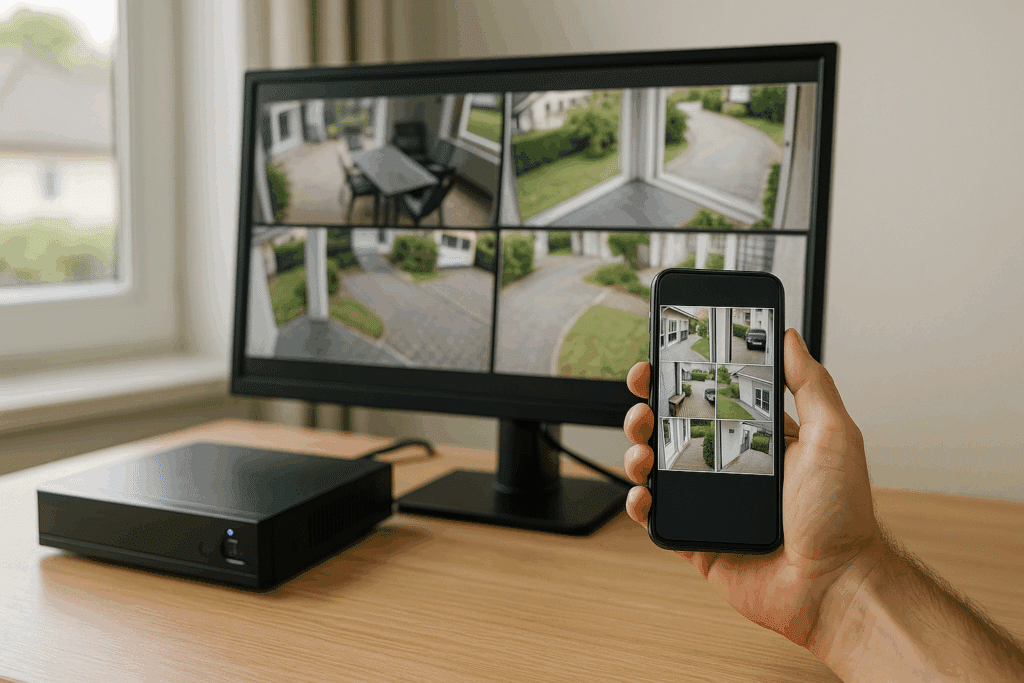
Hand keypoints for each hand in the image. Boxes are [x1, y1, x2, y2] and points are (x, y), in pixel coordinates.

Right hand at [622, 328, 883, 647]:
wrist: (836, 586)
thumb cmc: (843, 516)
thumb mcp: (834, 434)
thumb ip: (810, 383)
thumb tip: (790, 338)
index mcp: (759, 438)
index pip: (712, 397)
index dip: (683, 378)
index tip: (661, 359)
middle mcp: (732, 466)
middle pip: (675, 429)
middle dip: (650, 410)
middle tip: (643, 403)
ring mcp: (712, 504)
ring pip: (659, 469)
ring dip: (638, 451)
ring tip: (643, 451)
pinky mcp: (698, 541)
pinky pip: (658, 519)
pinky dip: (641, 504)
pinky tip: (644, 493)